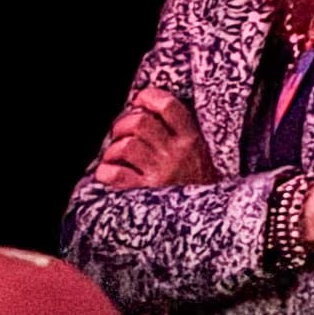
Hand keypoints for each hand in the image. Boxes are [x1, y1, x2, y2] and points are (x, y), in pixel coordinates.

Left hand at [89, 88, 213, 192]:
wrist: (208, 217)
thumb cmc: (198, 180)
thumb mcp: (200, 149)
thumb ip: (180, 130)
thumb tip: (145, 108)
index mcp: (191, 138)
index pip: (168, 106)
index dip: (148, 97)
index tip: (140, 100)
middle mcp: (176, 154)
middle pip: (140, 123)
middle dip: (123, 123)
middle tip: (121, 132)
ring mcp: (159, 174)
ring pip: (126, 146)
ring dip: (114, 148)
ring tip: (116, 155)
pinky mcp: (144, 195)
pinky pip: (115, 175)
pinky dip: (105, 171)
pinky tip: (109, 173)